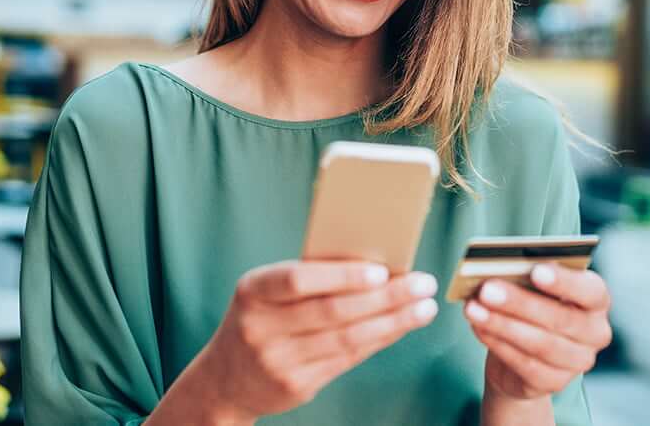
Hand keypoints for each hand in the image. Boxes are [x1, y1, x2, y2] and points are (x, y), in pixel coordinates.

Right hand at [206, 259, 437, 420]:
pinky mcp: (297, 386)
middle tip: (422, 283)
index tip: (381, 270)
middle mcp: (262, 327)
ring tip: (424, 307)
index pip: (299, 280)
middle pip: (334, 311)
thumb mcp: (266, 290)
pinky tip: (401, 327)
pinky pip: (347, 359)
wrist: (225, 377)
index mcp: (253, 290)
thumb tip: (370, 263)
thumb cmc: (259, 316)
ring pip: (347, 338)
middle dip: (385, 297)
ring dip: (393, 321)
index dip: (341, 276)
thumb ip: (306, 277)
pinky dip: (378, 340)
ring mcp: (279, 361)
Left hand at [463, 263, 611, 400]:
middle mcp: (595, 332)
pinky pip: (525, 364)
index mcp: (596, 298)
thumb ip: (522, 274)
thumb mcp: (530, 283)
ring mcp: (578, 361)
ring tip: (473, 309)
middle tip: (487, 289)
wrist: (521, 349)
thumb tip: (495, 269)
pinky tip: (477, 327)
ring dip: (502, 324)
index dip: (564, 281)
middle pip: (560, 318)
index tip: (536, 269)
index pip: (590, 290)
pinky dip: (497, 343)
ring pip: (540, 344)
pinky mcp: (555, 382)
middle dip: (519, 302)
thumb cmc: (530, 300)